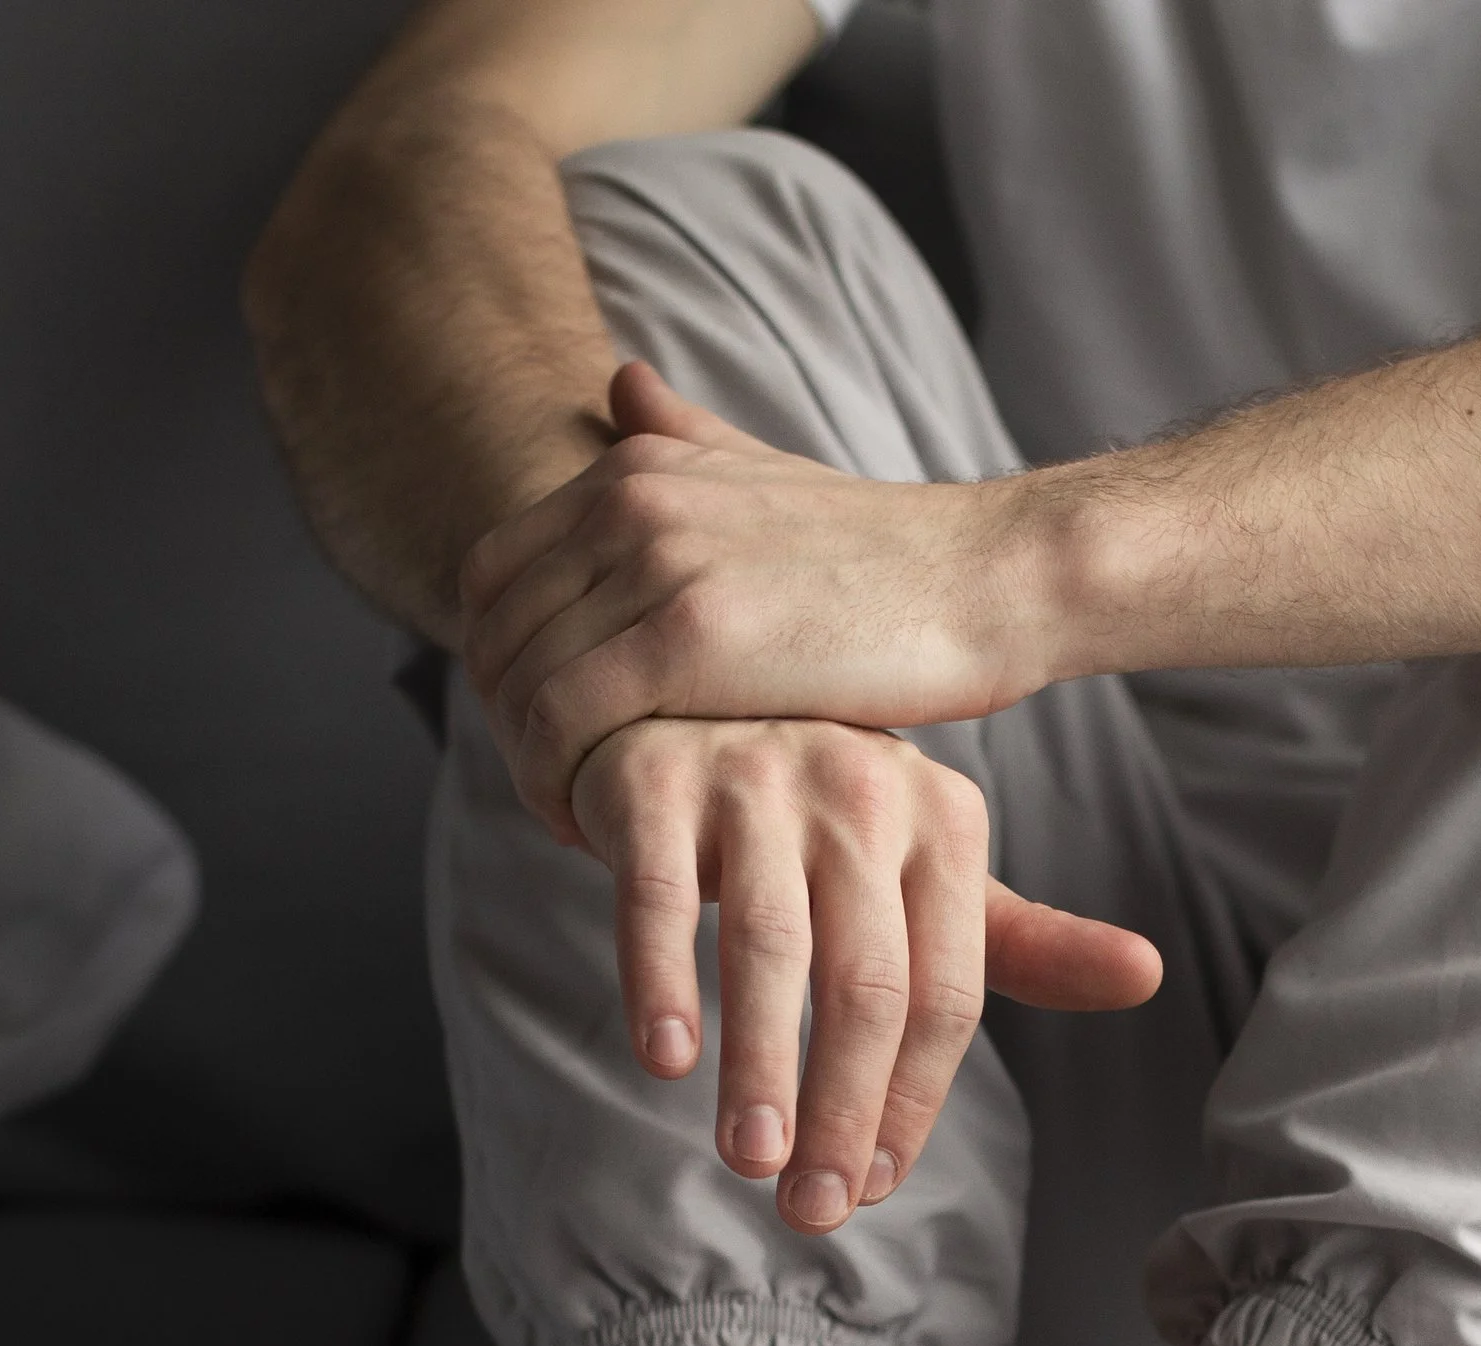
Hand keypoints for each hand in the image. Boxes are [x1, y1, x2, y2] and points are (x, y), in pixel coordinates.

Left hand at [463, 363, 1048, 837]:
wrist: (985, 581)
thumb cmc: (891, 557)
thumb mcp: (774, 472)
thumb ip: (686, 437)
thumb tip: (620, 383)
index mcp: (637, 466)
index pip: (495, 573)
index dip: (499, 664)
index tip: (542, 733)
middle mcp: (628, 501)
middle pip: (497, 633)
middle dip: (507, 727)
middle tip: (554, 791)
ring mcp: (655, 565)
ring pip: (521, 684)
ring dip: (530, 765)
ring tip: (574, 818)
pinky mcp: (687, 640)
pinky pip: (565, 721)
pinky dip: (556, 782)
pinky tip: (592, 825)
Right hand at [567, 715, 1158, 1231]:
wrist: (689, 708)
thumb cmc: (825, 822)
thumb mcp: (933, 877)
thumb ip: (1028, 943)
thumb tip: (1150, 977)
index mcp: (946, 822)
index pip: (946, 994)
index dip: (913, 1102)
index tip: (871, 1188)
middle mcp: (863, 791)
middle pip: (867, 984)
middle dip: (843, 1110)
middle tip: (814, 1209)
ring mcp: (758, 778)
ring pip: (768, 945)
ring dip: (760, 1067)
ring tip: (750, 1161)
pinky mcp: (657, 779)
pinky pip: (659, 894)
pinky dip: (663, 980)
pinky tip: (668, 1061)